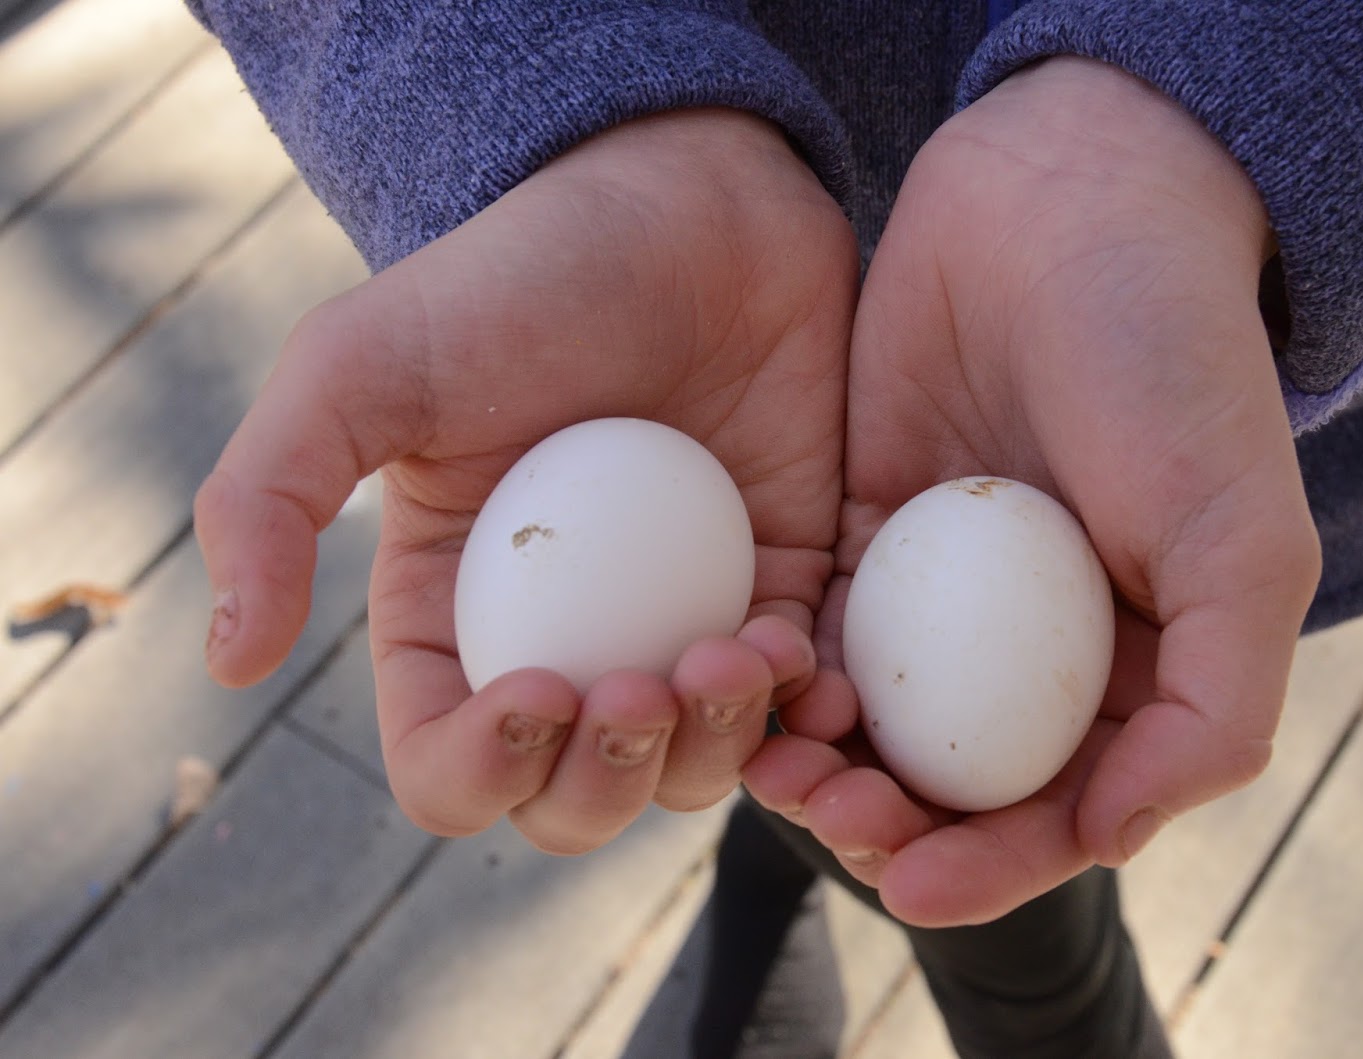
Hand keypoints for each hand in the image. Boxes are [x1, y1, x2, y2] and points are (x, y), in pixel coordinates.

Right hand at [195, 110, 856, 853]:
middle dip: (606, 782)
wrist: (683, 207)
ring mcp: (676, 624)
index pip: (448, 765)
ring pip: (688, 771)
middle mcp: (564, 641)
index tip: (540, 692)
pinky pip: (789, 703)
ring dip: (711, 750)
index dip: (483, 767)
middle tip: (640, 685)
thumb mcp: (358, 364)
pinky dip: (796, 711)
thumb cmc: (517, 279)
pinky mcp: (777, 591)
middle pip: (573, 801)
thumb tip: (227, 663)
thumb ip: (266, 498)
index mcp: (452, 616)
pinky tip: (793, 651)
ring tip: (730, 652)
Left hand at [744, 58, 1320, 924]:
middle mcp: (1036, 650)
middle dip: (889, 827)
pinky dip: (783, 673)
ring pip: (873, 723)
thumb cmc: (1175, 365)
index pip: (1059, 810)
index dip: (990, 866)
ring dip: (821, 766)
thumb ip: (1214, 705)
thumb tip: (1113, 838)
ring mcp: (943, 596)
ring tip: (773, 769)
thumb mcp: (1239, 541)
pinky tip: (752, 679)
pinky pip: (814, 630)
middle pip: (951, 784)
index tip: (911, 886)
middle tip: (830, 821)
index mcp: (1137, 670)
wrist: (1067, 203)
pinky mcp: (862, 532)